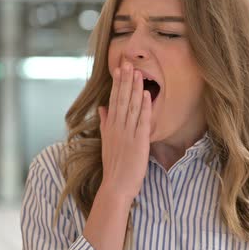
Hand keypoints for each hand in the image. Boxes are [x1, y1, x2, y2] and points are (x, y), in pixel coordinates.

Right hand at [97, 61, 151, 202]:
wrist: (115, 186)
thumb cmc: (114, 167)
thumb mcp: (106, 142)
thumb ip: (105, 124)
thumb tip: (102, 108)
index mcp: (110, 127)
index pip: (113, 100)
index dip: (117, 84)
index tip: (119, 69)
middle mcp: (117, 128)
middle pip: (121, 99)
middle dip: (125, 80)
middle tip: (127, 63)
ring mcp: (127, 134)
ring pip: (130, 107)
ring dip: (134, 89)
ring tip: (138, 72)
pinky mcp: (138, 142)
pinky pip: (141, 121)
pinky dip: (143, 107)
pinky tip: (146, 94)